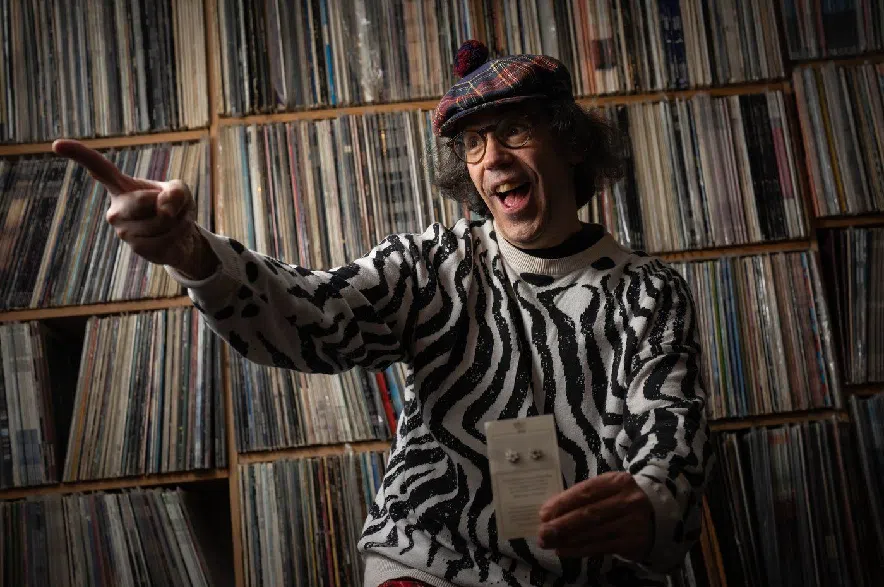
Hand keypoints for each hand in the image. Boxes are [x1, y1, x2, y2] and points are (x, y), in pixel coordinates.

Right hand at [52, 139, 216, 278]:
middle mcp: (115, 209)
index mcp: (120, 187)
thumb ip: (176, 191)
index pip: (99, 168)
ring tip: (174, 222)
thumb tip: (164, 209)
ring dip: (179, 220)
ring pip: (161, 221)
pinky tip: (174, 235)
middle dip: (167, 203)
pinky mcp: (137, 248)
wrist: (179, 237)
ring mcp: (124, 231)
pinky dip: (180, 234)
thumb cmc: (174, 207)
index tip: (56, 144)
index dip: (79, 155)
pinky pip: (167, 238)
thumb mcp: (180, 191)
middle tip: (170, 207)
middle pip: (142, 201)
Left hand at [537, 471, 652, 559]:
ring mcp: (632, 522)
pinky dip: (579, 549)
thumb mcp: (608, 490)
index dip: (562, 503)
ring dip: (567, 540)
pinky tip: (563, 550)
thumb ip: (582, 497)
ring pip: (593, 532)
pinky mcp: (632, 542)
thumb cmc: (622, 500)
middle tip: (542, 532)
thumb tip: (549, 511)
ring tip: (548, 543)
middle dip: (561, 524)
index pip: (586, 491)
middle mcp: (628, 500)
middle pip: (588, 513)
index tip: (544, 513)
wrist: (658, 516)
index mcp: (618, 481)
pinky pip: (600, 547)